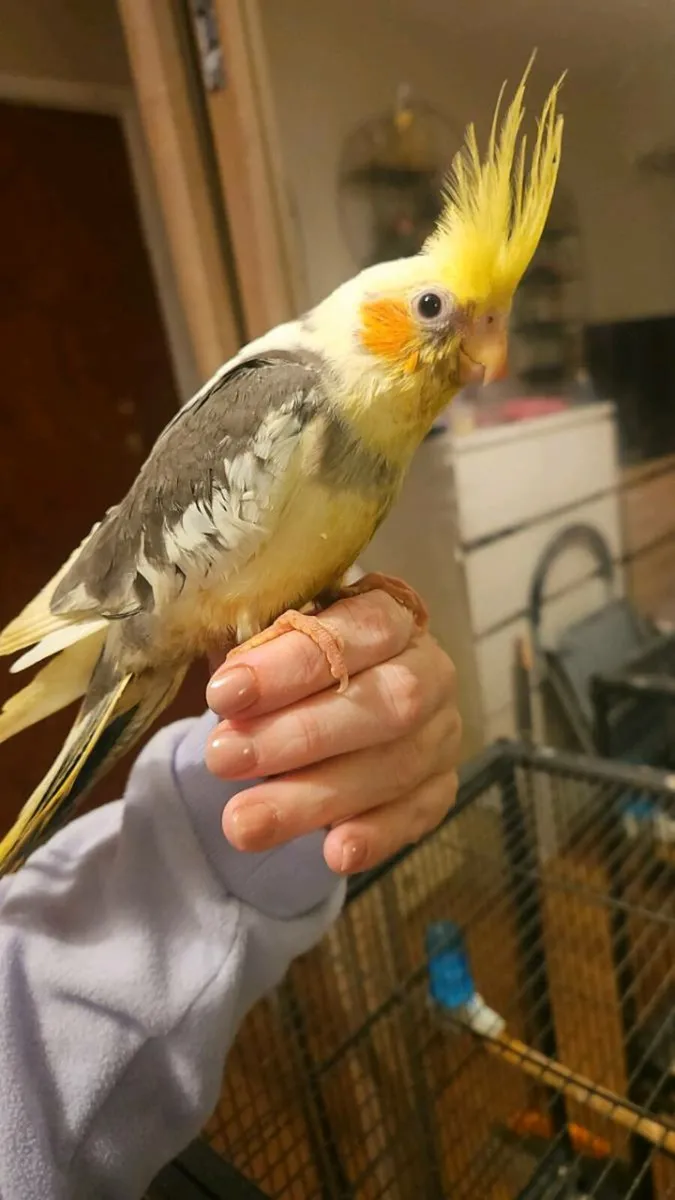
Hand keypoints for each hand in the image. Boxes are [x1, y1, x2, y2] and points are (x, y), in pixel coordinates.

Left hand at [204, 590, 460, 873]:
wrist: (324, 707)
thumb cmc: (291, 670)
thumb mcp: (269, 647)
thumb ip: (256, 656)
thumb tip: (228, 689)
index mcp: (392, 618)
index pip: (356, 631)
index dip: (290, 665)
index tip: (224, 694)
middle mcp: (429, 672)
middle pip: (386, 703)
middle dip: (301, 735)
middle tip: (225, 758)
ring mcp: (441, 734)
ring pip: (394, 767)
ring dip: (315, 798)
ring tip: (243, 822)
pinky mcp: (439, 789)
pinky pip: (417, 815)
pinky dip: (376, 835)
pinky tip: (334, 854)